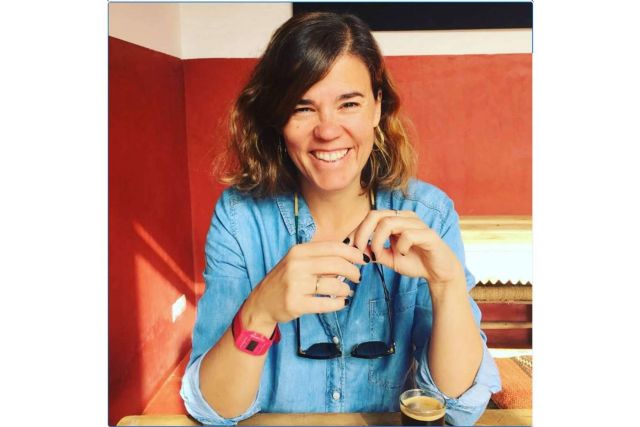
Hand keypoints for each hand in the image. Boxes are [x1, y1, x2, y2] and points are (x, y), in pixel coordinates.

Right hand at [243, 242, 365, 328]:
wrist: (261, 302)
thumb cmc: (285, 280)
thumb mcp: (298, 261)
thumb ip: (320, 257)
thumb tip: (351, 255)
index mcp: (298, 251)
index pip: (333, 247)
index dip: (352, 253)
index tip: (362, 259)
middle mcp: (296, 265)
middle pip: (336, 264)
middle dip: (353, 271)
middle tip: (358, 277)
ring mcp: (295, 285)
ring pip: (334, 285)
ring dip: (346, 290)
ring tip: (346, 292)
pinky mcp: (296, 304)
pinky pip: (326, 304)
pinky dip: (339, 304)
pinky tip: (341, 303)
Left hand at [351, 210, 464, 290]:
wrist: (438, 272)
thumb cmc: (414, 262)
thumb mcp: (388, 258)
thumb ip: (374, 251)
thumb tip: (355, 248)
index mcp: (395, 219)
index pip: (370, 216)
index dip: (356, 230)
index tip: (349, 246)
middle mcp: (405, 217)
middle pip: (376, 215)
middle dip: (362, 232)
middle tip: (359, 249)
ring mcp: (417, 224)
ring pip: (389, 223)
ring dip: (377, 241)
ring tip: (378, 255)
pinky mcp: (428, 234)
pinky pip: (408, 234)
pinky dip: (400, 246)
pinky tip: (402, 254)